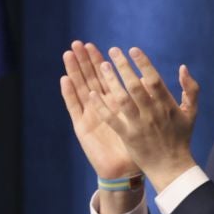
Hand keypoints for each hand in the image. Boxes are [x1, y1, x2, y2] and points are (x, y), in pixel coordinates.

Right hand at [60, 42, 140, 212]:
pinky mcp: (83, 127)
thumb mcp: (147, 119)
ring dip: (74, 70)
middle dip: (85, 61)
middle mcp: (101, 106)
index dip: (101, 61)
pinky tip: (65, 79)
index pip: (106, 77)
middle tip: (79, 42)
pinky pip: (75, 108)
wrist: (127, 170)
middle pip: (90, 78)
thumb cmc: (139, 145)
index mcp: (116, 103)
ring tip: (69, 53)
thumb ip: (147, 99)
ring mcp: (90, 115)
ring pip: (81, 88)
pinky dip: (69, 93)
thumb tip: (148, 78)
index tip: (99, 45)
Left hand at [85, 46, 201, 191]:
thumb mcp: (191, 112)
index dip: (143, 63)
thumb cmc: (181, 137)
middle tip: (113, 51)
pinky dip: (101, 107)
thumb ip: (191, 89)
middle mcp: (152, 113)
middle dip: (123, 67)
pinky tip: (92, 94)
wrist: (171, 166)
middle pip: (136, 86)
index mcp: (167, 105)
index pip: (154, 79)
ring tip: (101, 66)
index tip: (133, 50)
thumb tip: (183, 68)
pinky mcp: (128, 136)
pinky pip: (112, 119)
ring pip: (122, 99)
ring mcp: (139, 125)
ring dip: (111, 81)